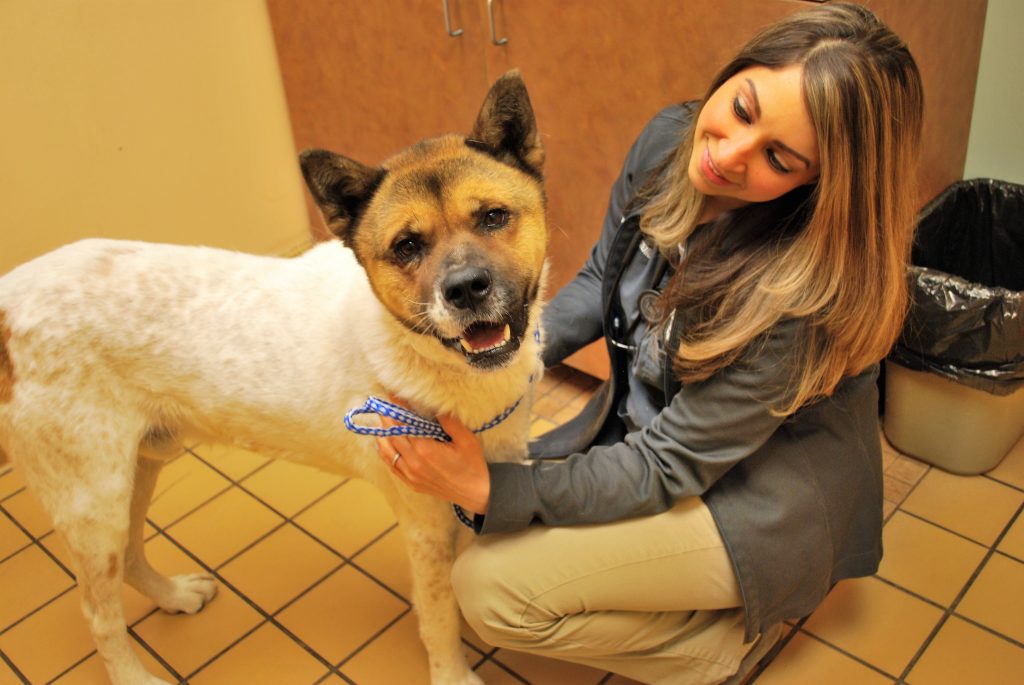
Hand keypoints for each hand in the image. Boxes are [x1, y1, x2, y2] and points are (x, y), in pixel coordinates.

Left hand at [376, 399, 490, 514]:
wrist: (474, 493)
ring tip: (380, 420)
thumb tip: (435, 407)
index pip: (405, 424)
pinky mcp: (411, 482)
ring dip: (382, 434)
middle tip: (382, 403)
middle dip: (387, 418)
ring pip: (388, 451)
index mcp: (425, 450)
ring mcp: (410, 474)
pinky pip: (391, 465)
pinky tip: (383, 443)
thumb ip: (449, 422)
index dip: (398, 408)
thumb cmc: (472, 465)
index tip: (392, 394)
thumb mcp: (466, 440)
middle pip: (393, 435)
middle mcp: (413, 462)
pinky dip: (385, 452)